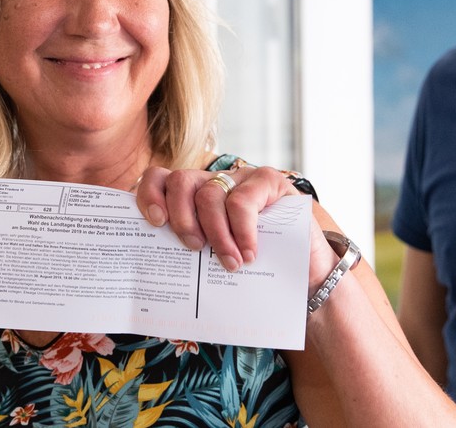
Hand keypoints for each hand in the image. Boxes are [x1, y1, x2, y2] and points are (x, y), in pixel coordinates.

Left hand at [135, 165, 302, 271]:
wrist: (305, 278)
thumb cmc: (250, 271)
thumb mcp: (210, 258)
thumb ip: (187, 250)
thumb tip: (153, 268)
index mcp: (192, 196)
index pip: (160, 179)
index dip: (150, 194)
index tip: (155, 222)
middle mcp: (214, 181)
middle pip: (181, 181)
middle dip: (181, 215)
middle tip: (192, 247)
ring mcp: (242, 178)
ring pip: (211, 193)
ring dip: (216, 232)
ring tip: (228, 262)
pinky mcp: (269, 181)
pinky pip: (243, 200)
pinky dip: (241, 229)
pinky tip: (248, 253)